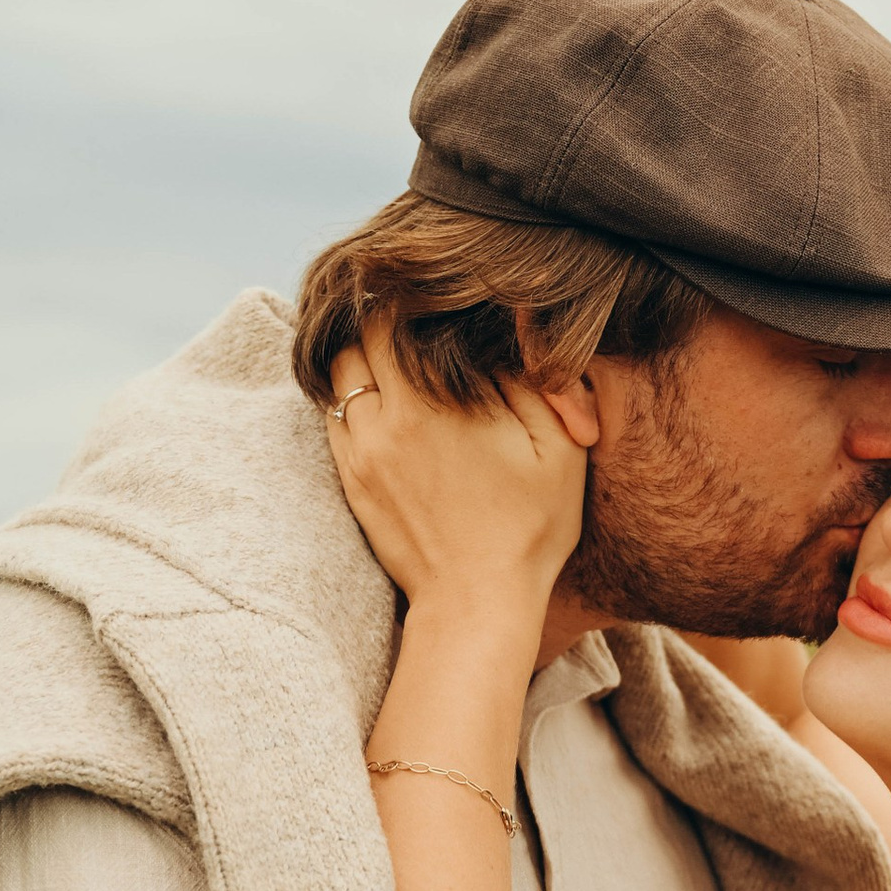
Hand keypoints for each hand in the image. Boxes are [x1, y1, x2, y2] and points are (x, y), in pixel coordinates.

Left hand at [325, 320, 588, 626]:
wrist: (477, 602)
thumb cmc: (531, 526)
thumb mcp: (559, 447)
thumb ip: (532, 378)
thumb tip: (513, 317)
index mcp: (436, 400)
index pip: (395, 318)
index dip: (407, 295)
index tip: (426, 287)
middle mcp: (387, 418)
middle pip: (356, 338)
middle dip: (377, 318)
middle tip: (404, 310)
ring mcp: (361, 451)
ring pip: (337, 376)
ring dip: (357, 356)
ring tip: (388, 350)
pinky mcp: (351, 480)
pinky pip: (332, 417)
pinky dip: (347, 396)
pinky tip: (377, 396)